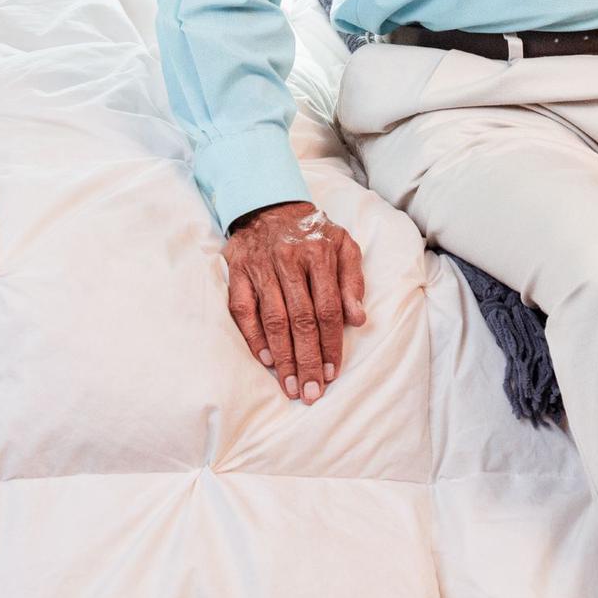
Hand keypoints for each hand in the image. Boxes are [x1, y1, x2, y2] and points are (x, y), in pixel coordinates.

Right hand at [222, 199, 367, 403]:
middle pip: (300, 319)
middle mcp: (288, 260)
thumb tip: (358, 319)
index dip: (330, 343)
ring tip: (290, 385)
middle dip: (307, 360)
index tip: (332, 373)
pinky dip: (254, 337)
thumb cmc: (313, 232)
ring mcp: (260, 266)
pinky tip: (266, 360)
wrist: (269, 205)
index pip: (327, 308)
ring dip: (283, 356)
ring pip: (273, 319)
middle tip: (310, 392)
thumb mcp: (344, 245)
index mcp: (319, 254)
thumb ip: (353, 281)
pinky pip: (243, 311)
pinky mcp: (238, 272)